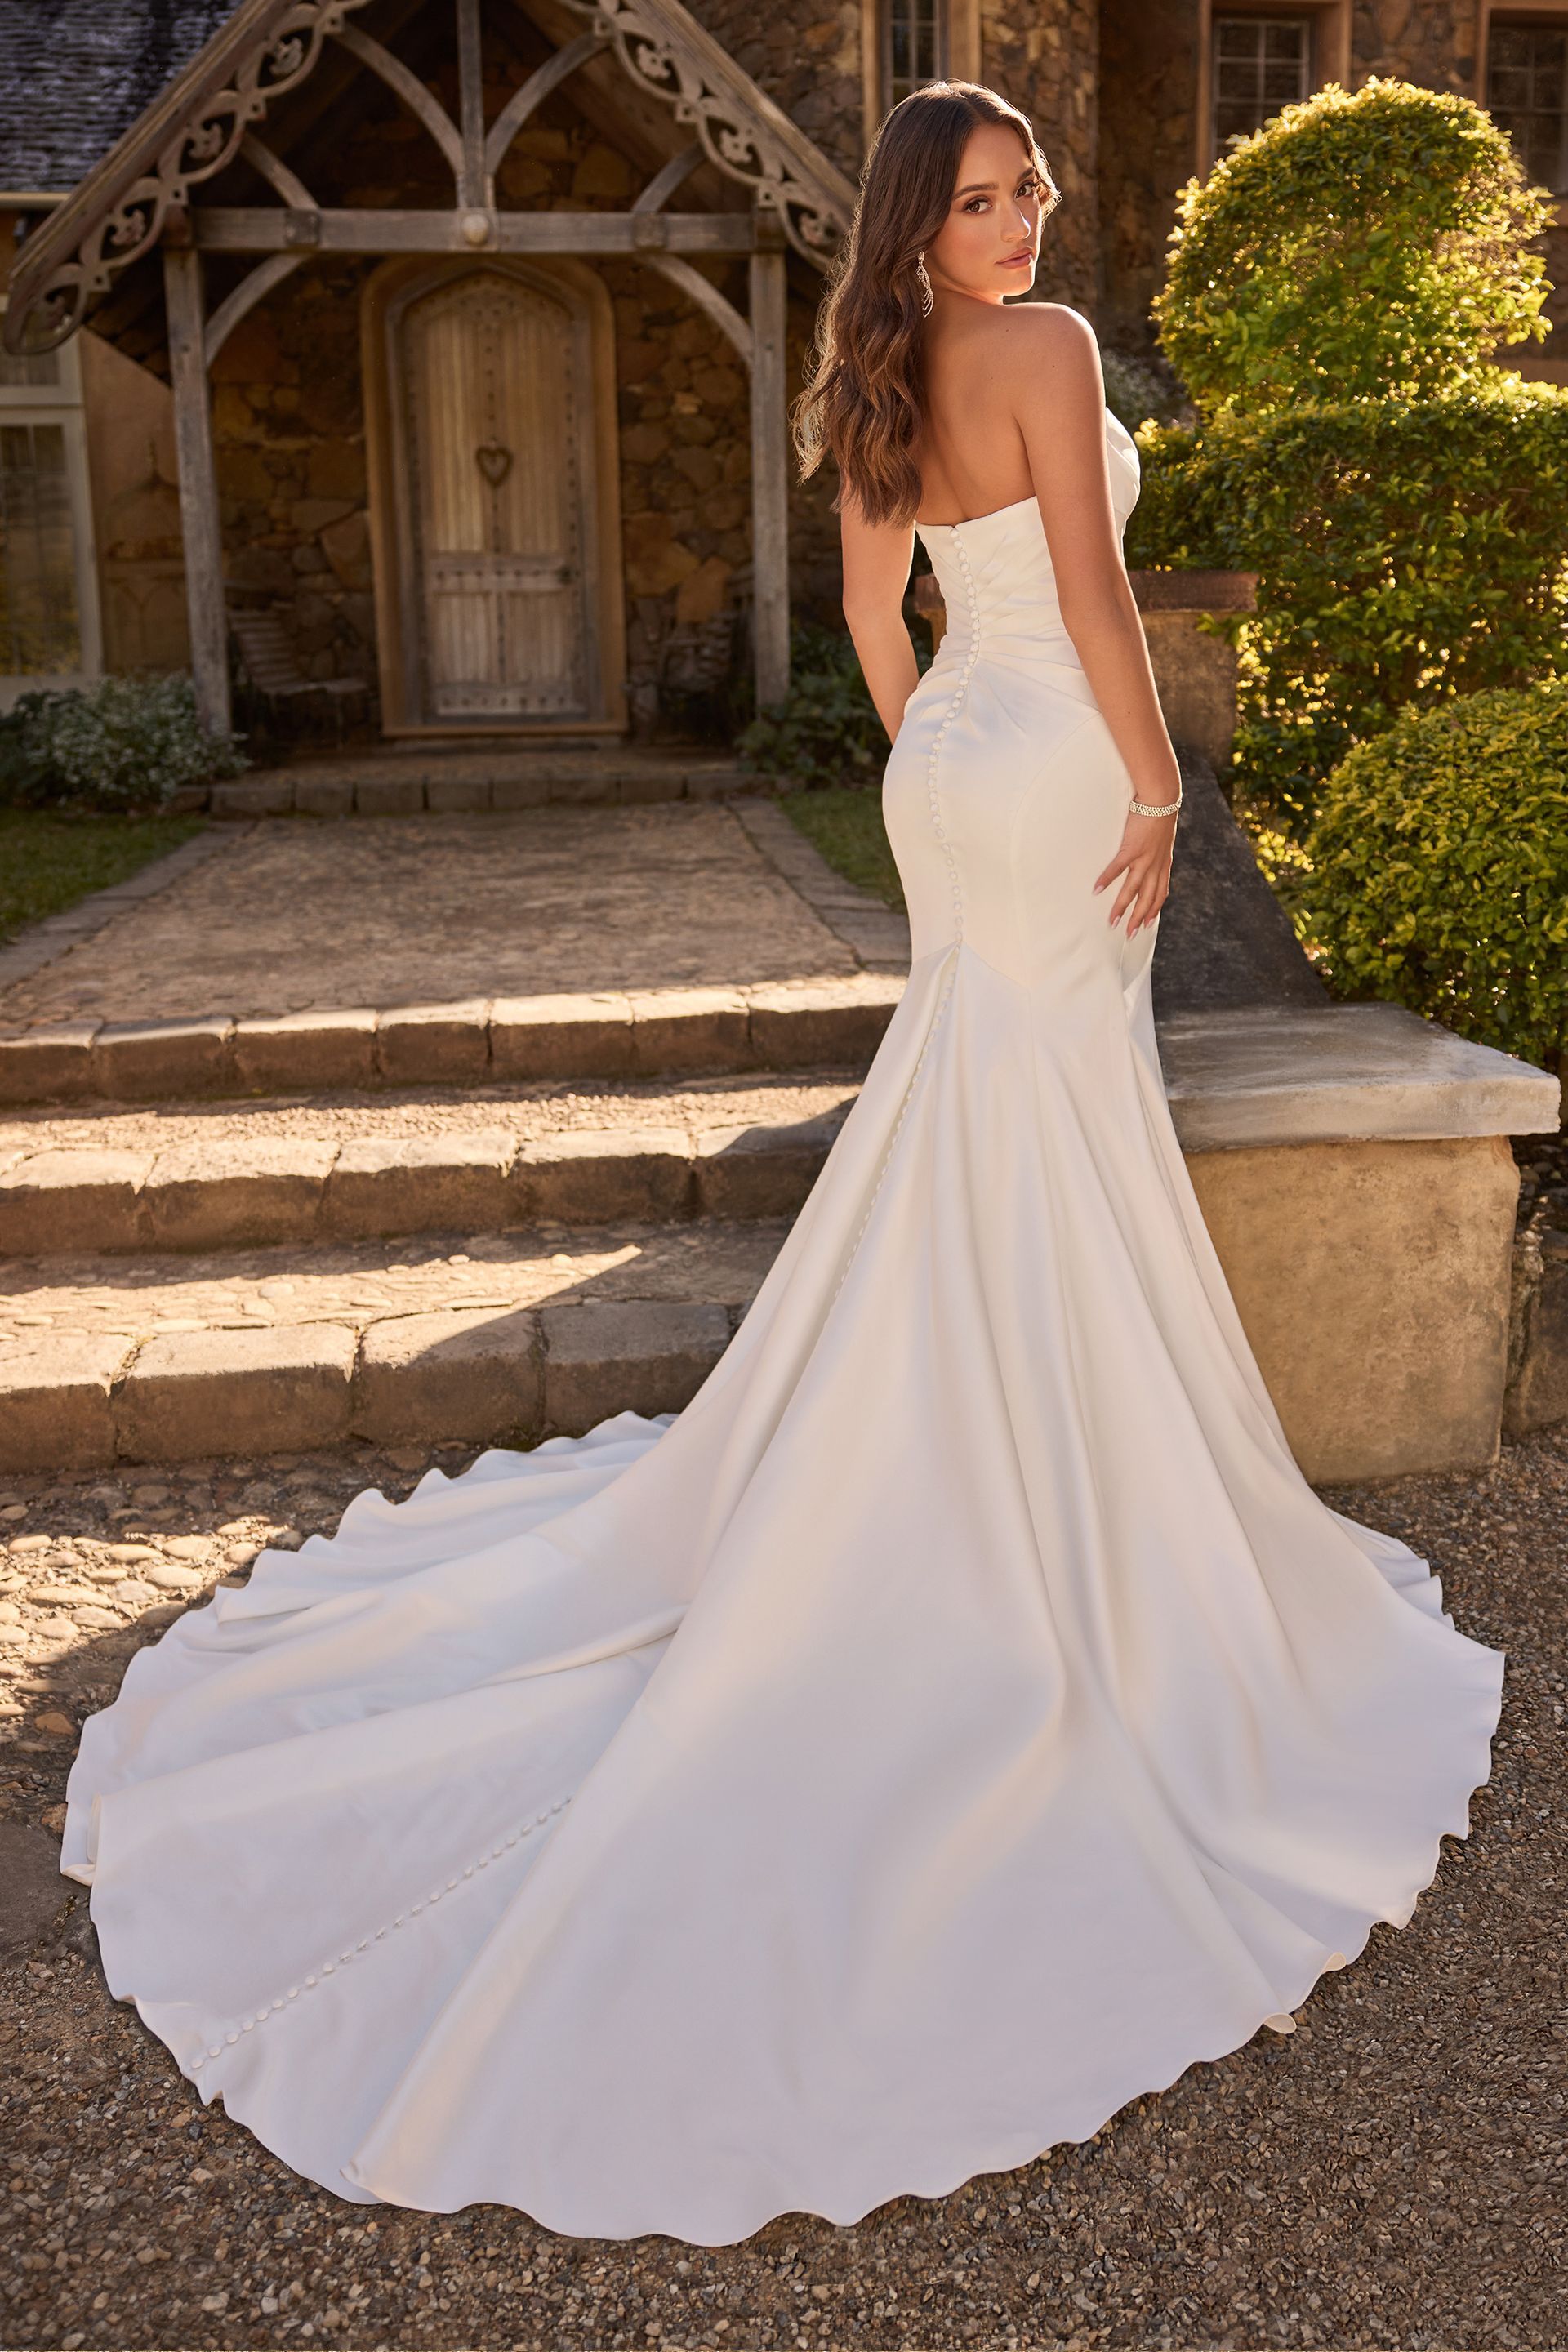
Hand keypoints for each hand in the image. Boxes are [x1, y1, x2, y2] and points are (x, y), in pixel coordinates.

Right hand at [1093, 809, 1176, 938]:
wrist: (1161, 799)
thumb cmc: (1159, 814)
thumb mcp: (1163, 837)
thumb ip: (1157, 850)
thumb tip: (1152, 855)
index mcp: (1163, 863)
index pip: (1160, 893)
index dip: (1154, 910)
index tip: (1148, 924)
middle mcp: (1155, 866)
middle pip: (1148, 899)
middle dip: (1139, 918)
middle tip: (1130, 935)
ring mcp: (1144, 859)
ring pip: (1133, 890)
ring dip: (1122, 908)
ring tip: (1112, 921)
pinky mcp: (1131, 849)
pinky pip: (1117, 869)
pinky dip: (1107, 880)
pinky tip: (1096, 890)